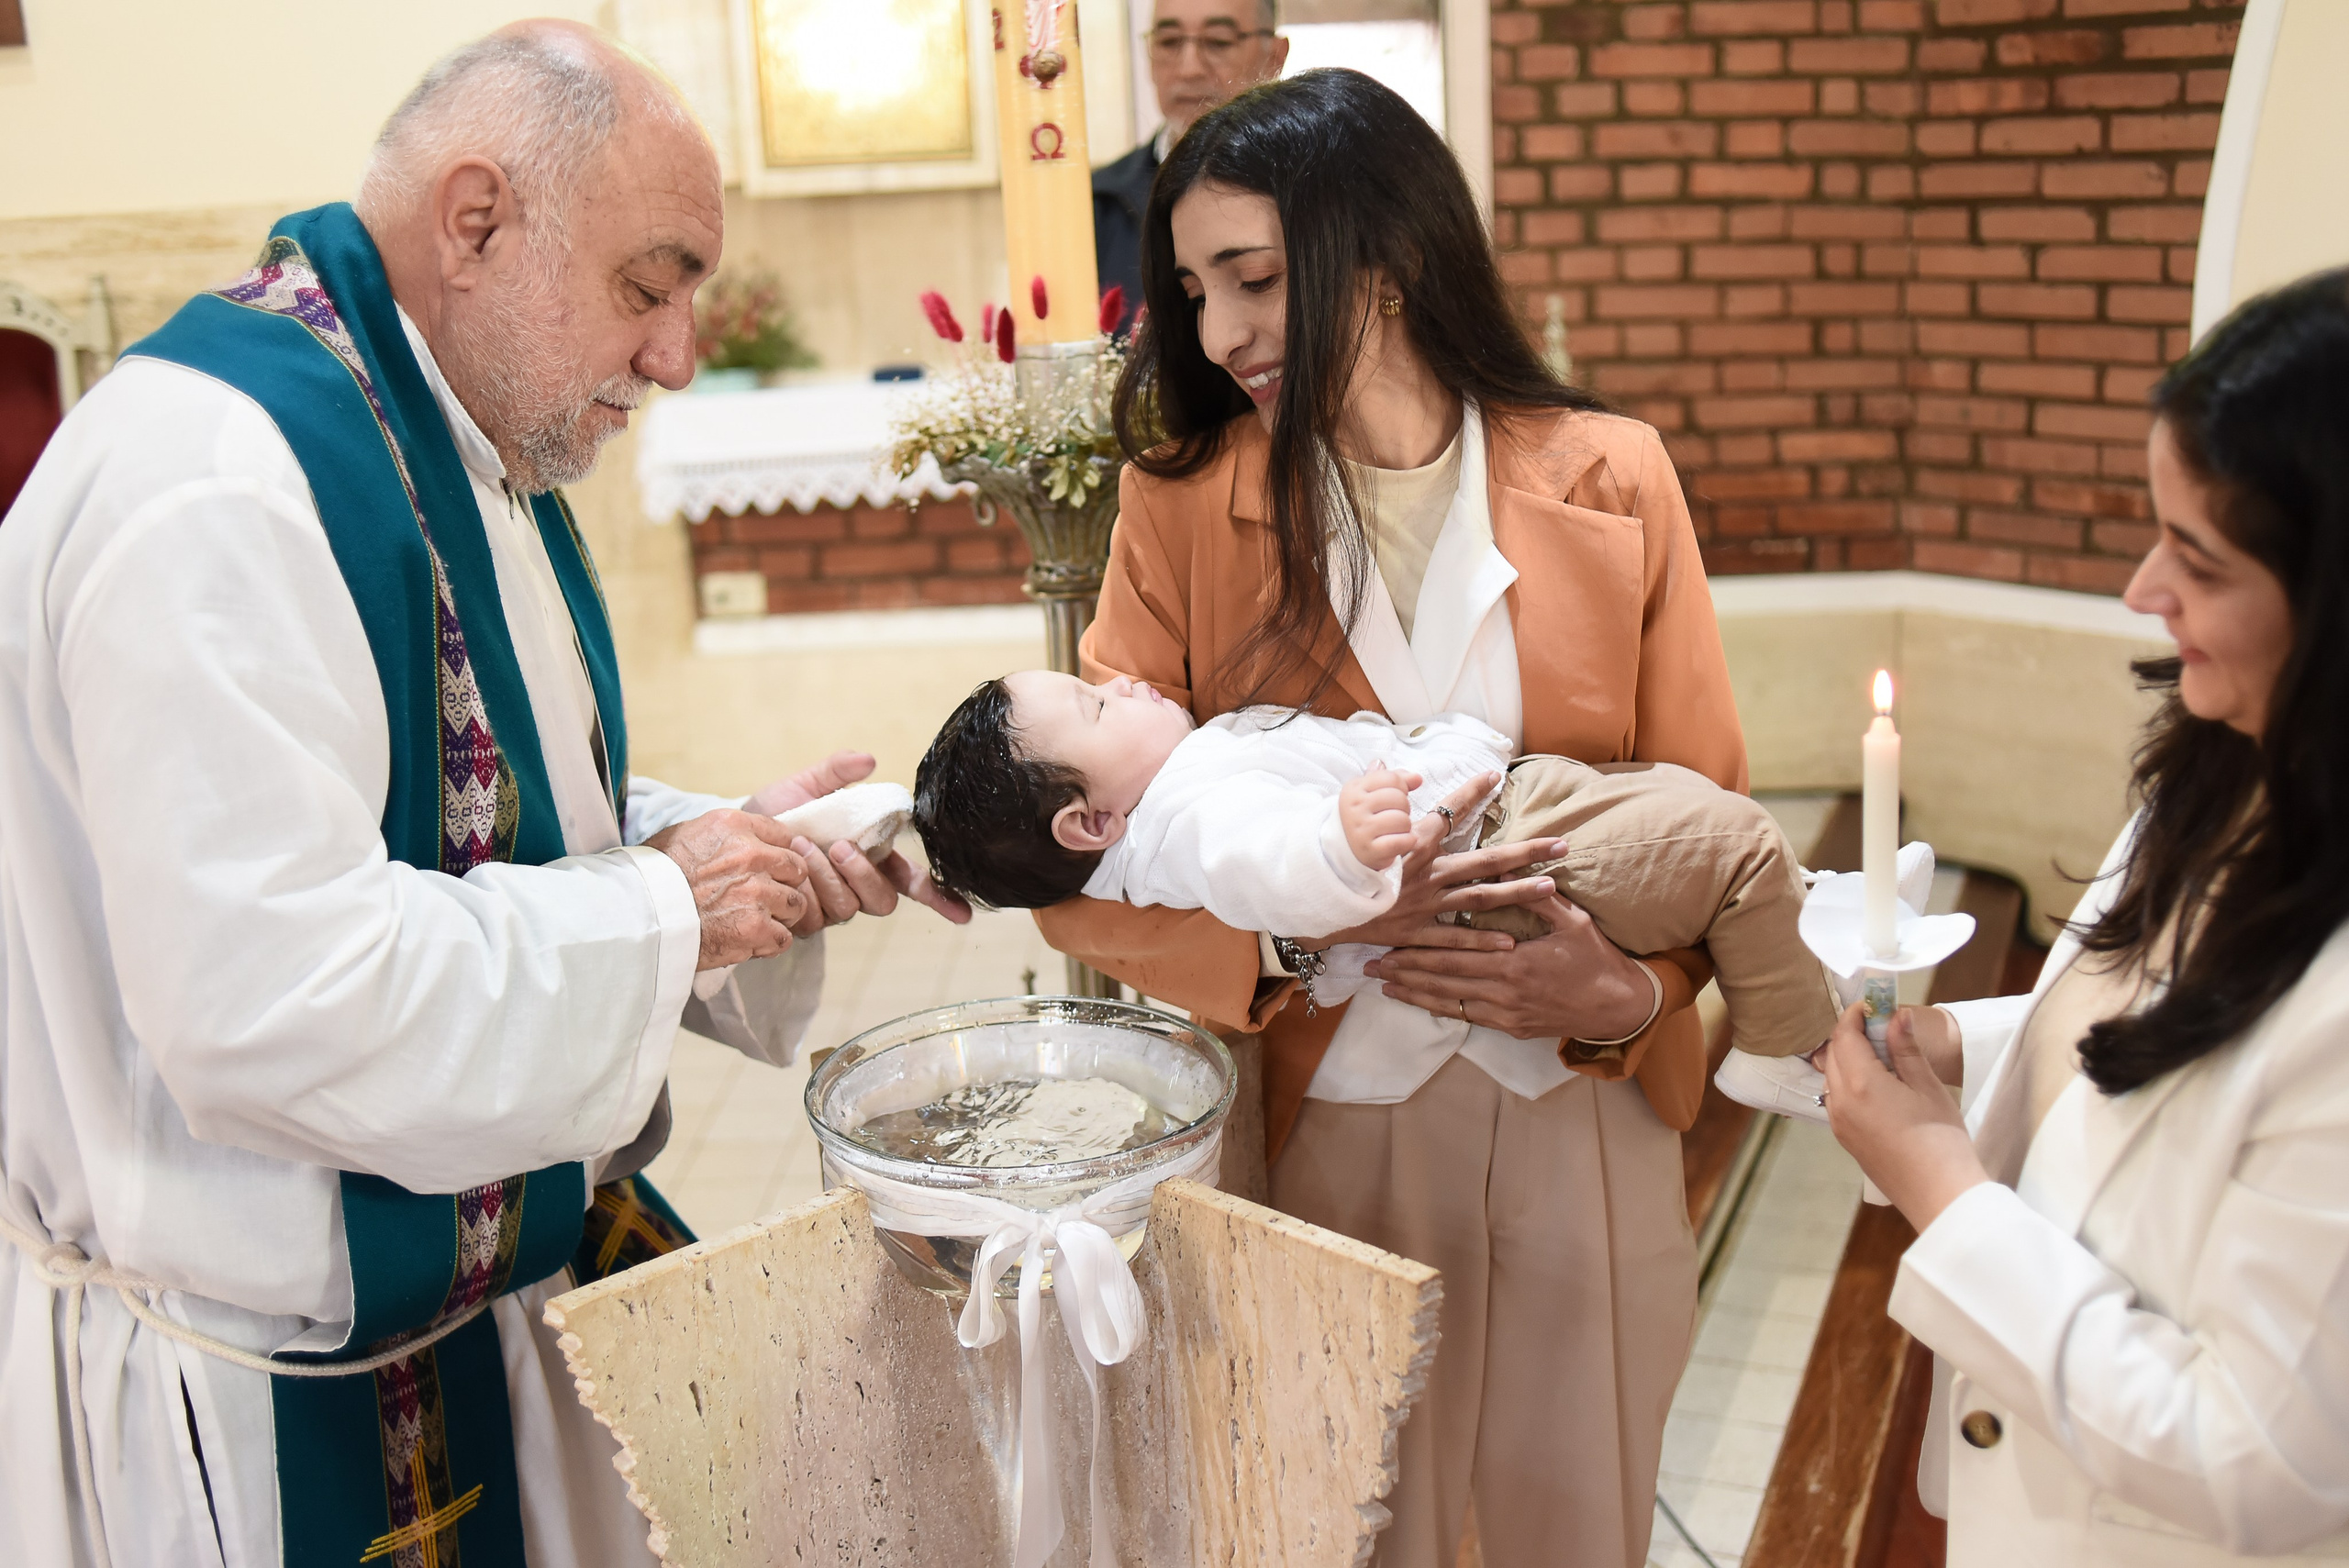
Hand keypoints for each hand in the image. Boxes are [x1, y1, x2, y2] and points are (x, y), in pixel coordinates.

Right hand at [645, 809, 812, 969]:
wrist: (637, 914)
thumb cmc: (654, 875)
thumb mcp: (686, 834)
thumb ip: (724, 836)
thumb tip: (744, 842)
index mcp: (735, 827)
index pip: (784, 834)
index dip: (780, 855)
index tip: (773, 868)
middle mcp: (752, 856)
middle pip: (797, 870)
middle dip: (785, 885)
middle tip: (765, 898)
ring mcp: (757, 893)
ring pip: (796, 905)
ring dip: (780, 916)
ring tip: (755, 921)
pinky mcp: (756, 928)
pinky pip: (784, 938)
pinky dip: (769, 943)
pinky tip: (749, 941)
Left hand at [743, 749, 972, 931]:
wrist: (734, 835)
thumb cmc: (776, 813)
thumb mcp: (806, 785)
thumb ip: (837, 771)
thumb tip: (869, 761)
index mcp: (870, 856)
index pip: (912, 881)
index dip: (939, 898)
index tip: (962, 914)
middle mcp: (855, 885)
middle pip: (883, 900)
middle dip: (865, 876)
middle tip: (840, 848)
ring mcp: (830, 905)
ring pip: (849, 907)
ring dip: (827, 877)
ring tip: (801, 847)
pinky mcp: (802, 920)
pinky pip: (815, 917)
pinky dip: (804, 889)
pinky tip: (788, 867)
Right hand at [1308, 773, 1556, 952]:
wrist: (1319, 908)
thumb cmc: (1340, 864)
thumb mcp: (1353, 825)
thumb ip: (1375, 794)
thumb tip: (1384, 763)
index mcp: (1410, 844)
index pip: (1447, 812)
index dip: (1471, 793)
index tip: (1496, 775)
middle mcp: (1425, 873)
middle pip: (1485, 859)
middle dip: (1526, 850)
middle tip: (1562, 844)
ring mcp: (1425, 904)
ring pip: (1480, 897)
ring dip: (1518, 892)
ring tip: (1551, 886)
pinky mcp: (1417, 933)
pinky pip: (1454, 938)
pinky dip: (1481, 941)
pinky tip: (1510, 943)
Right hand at [1339, 767, 1420, 871]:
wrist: (1346, 846)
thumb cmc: (1365, 814)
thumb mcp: (1373, 791)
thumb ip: (1396, 779)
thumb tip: (1417, 778)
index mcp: (1354, 789)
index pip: (1391, 778)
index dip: (1401, 787)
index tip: (1394, 797)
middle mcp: (1355, 808)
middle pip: (1399, 798)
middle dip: (1404, 808)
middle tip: (1395, 815)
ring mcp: (1361, 830)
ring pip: (1402, 820)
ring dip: (1406, 826)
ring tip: (1396, 829)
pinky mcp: (1370, 851)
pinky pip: (1401, 841)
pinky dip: (1408, 841)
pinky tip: (1401, 840)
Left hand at [1370, 894, 1657, 1040]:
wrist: (1616, 1006)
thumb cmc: (1595, 958)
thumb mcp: (1570, 920)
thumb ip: (1535, 896)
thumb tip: (1512, 866)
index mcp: (1513, 961)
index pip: (1454, 954)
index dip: (1417, 951)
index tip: (1389, 943)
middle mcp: (1503, 990)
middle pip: (1442, 978)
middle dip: (1403, 972)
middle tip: (1369, 965)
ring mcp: (1504, 1012)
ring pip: (1448, 1000)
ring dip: (1412, 993)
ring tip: (1382, 986)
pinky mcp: (1509, 1026)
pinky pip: (1466, 1016)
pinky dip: (1438, 1008)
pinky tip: (1418, 1003)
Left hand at [1821, 1003, 1988, 1231]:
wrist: (1940, 1193)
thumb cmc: (1941, 1138)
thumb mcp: (1927, 1086)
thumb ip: (1905, 1048)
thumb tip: (1896, 1015)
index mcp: (1859, 1084)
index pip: (1844, 1036)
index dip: (1854, 1016)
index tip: (1870, 1006)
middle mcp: (1840, 1102)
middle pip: (1832, 1055)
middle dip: (1849, 1035)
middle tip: (1878, 1026)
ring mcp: (1839, 1123)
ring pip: (1831, 1078)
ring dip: (1847, 1059)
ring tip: (1880, 1054)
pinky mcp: (1845, 1139)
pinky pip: (1837, 1100)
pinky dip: (1848, 1083)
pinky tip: (1876, 1084)